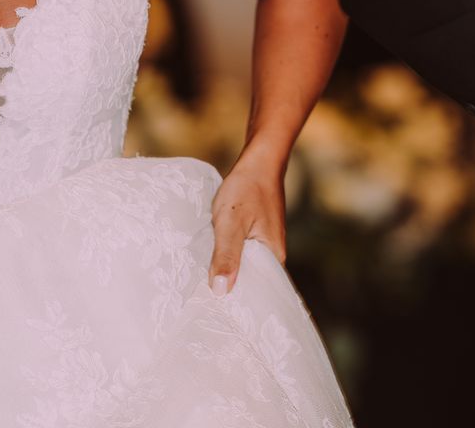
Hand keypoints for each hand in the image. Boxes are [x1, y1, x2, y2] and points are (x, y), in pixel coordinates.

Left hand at [208, 154, 286, 295]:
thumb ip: (227, 255)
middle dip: (227, 290)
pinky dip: (225, 256)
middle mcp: (272, 253)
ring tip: (200, 289)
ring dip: (225, 271)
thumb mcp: (231, 223)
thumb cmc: (248, 188)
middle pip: (248, 280)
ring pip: (242, 265)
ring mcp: (263, 242)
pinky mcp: (254, 233)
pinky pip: (240, 252)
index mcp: (274, 257)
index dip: (237, 303)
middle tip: (200, 305)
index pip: (257, 292)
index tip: (214, 314)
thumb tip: (220, 291)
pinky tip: (208, 260)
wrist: (259, 159)